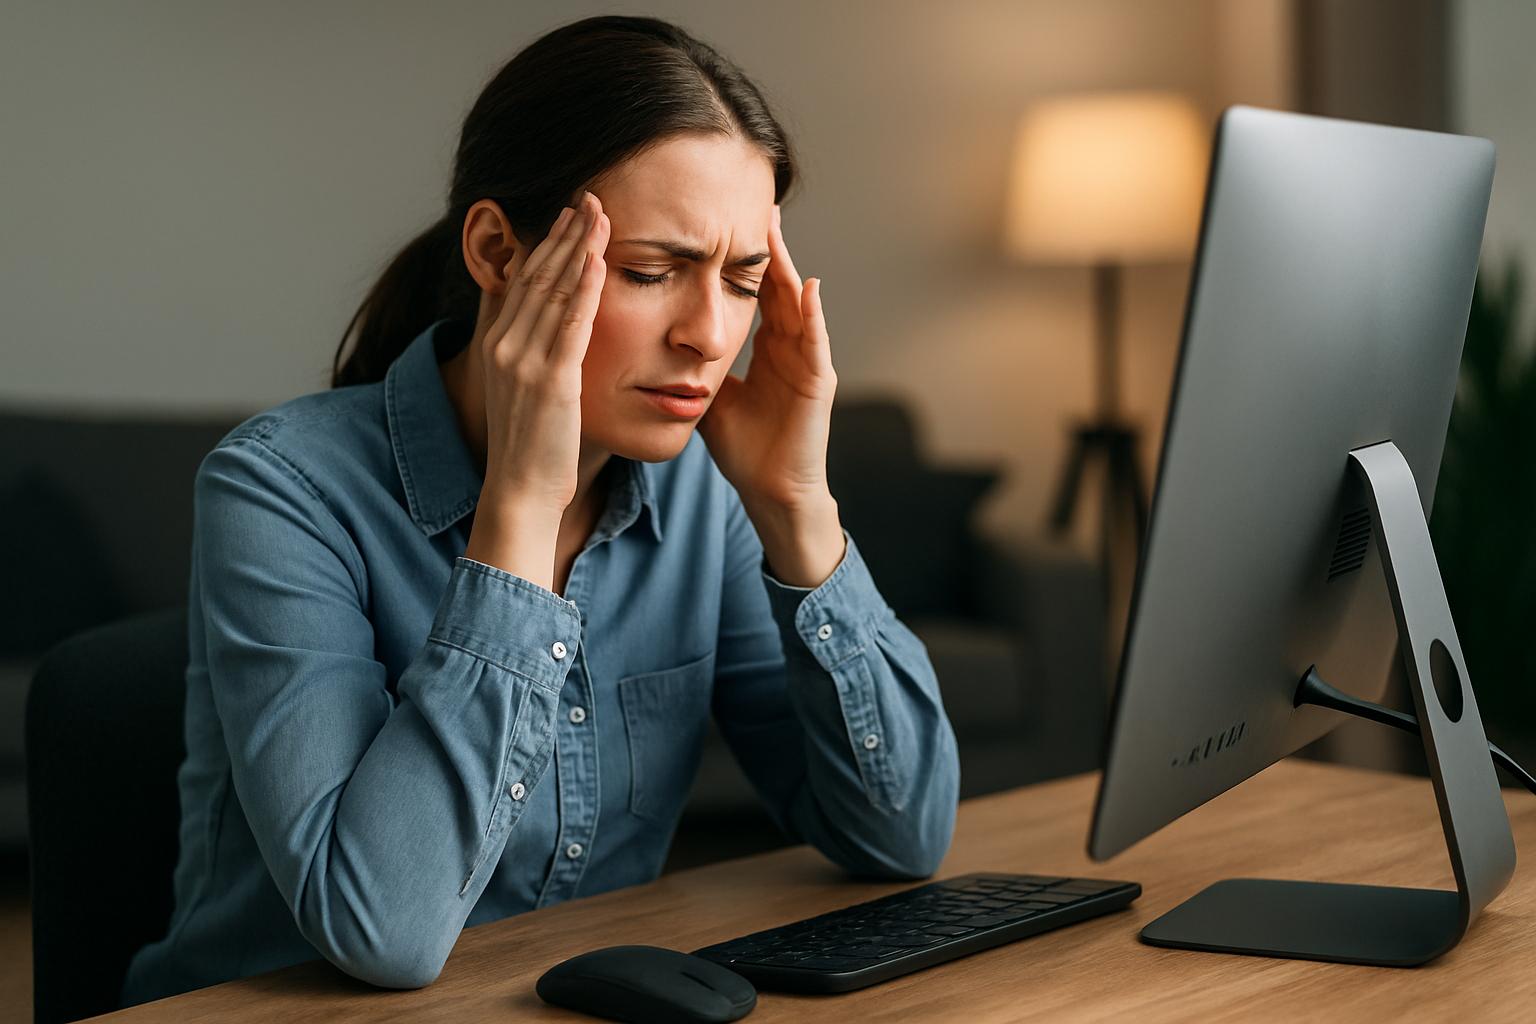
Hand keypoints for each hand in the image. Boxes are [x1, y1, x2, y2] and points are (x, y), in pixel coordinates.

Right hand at [479, 191, 609, 519]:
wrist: (520, 491)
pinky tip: (598, 259)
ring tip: (598, 213)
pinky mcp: (551, 380)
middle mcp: (505, 345)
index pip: (523, 280)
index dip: (546, 244)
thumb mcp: (520, 391)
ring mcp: (525, 361)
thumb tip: (539, 327)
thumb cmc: (531, 448)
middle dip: (564, 233)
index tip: (567, 215)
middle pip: (537, 274)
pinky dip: (585, 287)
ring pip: (553, 289)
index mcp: (497, 345)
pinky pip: (572, 323)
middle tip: (588, 197)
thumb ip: (529, 353)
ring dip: (578, 247)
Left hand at [697, 204, 836, 512]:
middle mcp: (789, 349)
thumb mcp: (711, 398)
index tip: (727, 223)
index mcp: (766, 351)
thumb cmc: (744, 450)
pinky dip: (812, 313)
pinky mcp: (818, 381)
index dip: (741, 261)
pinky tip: (807, 286)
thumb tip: (656, 343)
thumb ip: (693, 366)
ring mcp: (807, 362)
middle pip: (778, 286)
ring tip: (776, 229)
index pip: (754, 294)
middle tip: (759, 204)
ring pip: (797, 303)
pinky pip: (815, 340)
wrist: (770, 490)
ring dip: (788, 266)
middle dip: (768, 248)